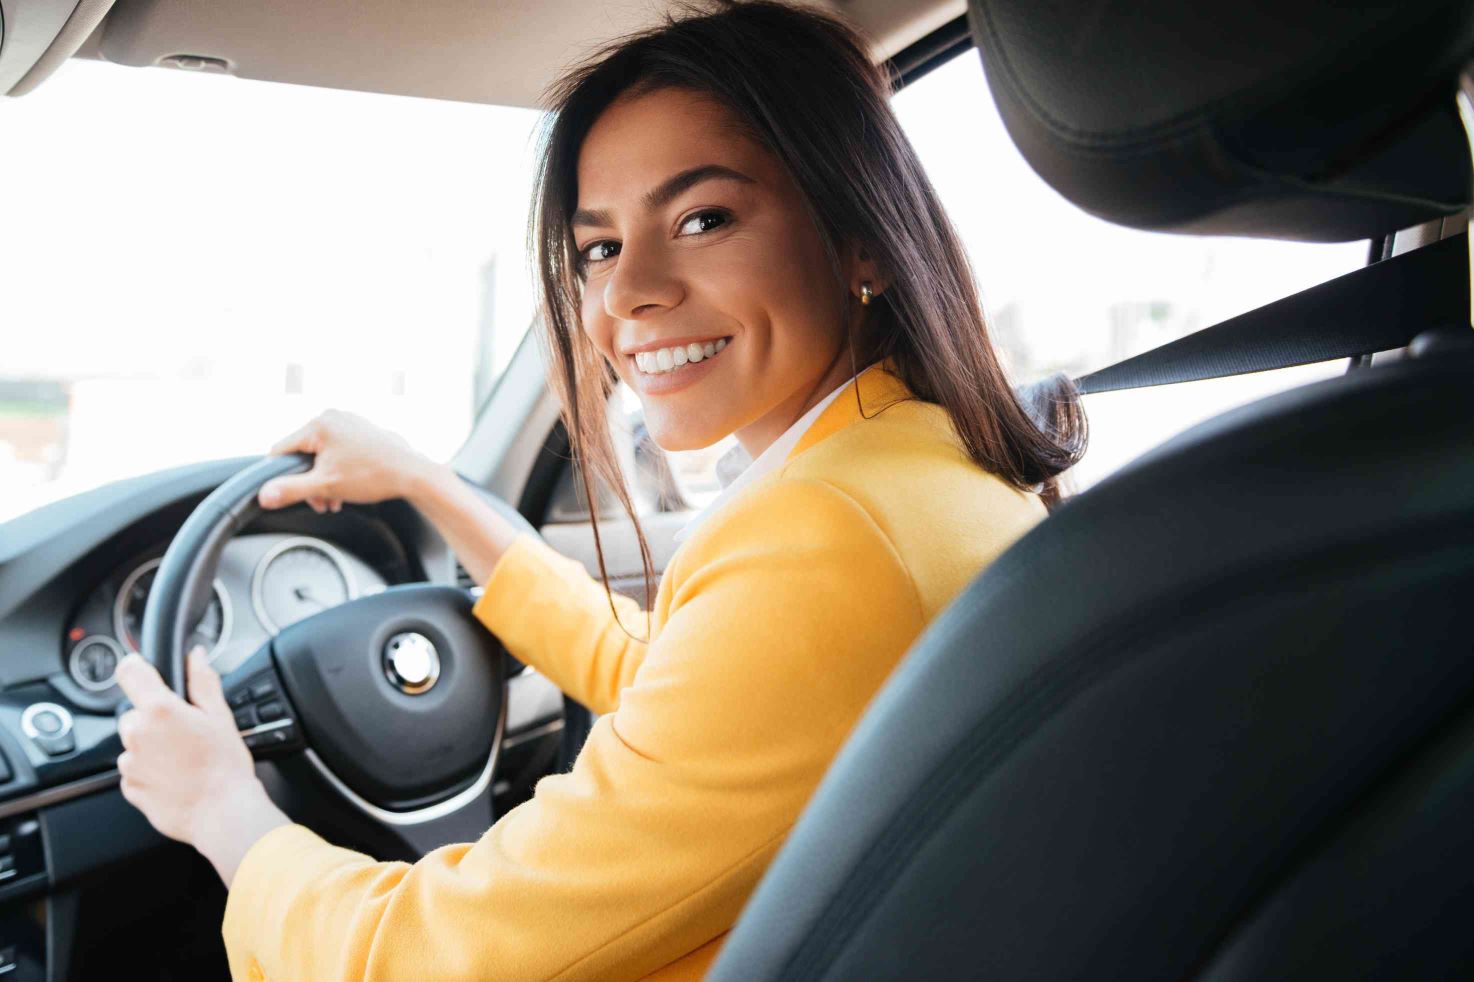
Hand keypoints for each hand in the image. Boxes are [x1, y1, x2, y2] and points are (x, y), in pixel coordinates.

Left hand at [114, 646, 289, 883]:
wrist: (222, 814)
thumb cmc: (225, 768)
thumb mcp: (221, 716)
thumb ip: (203, 681)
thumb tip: (197, 656)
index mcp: (160, 711)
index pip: (129, 672)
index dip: (138, 668)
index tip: (145, 673)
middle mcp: (137, 734)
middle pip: (134, 713)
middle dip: (154, 719)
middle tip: (184, 733)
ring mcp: (130, 764)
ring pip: (134, 743)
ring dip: (151, 747)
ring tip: (183, 760)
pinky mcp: (129, 788)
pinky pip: (134, 770)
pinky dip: (149, 771)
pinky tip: (176, 776)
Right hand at [258, 408, 435, 514]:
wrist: (413, 474)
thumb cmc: (373, 475)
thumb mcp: (325, 486)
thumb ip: (291, 490)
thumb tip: (264, 495)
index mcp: (319, 424)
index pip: (281, 450)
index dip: (282, 476)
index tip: (293, 495)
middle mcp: (333, 417)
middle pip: (304, 455)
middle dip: (310, 483)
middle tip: (323, 504)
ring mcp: (350, 422)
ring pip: (322, 456)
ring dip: (325, 481)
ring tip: (336, 500)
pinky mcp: (362, 431)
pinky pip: (339, 451)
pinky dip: (339, 471)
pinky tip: (347, 489)